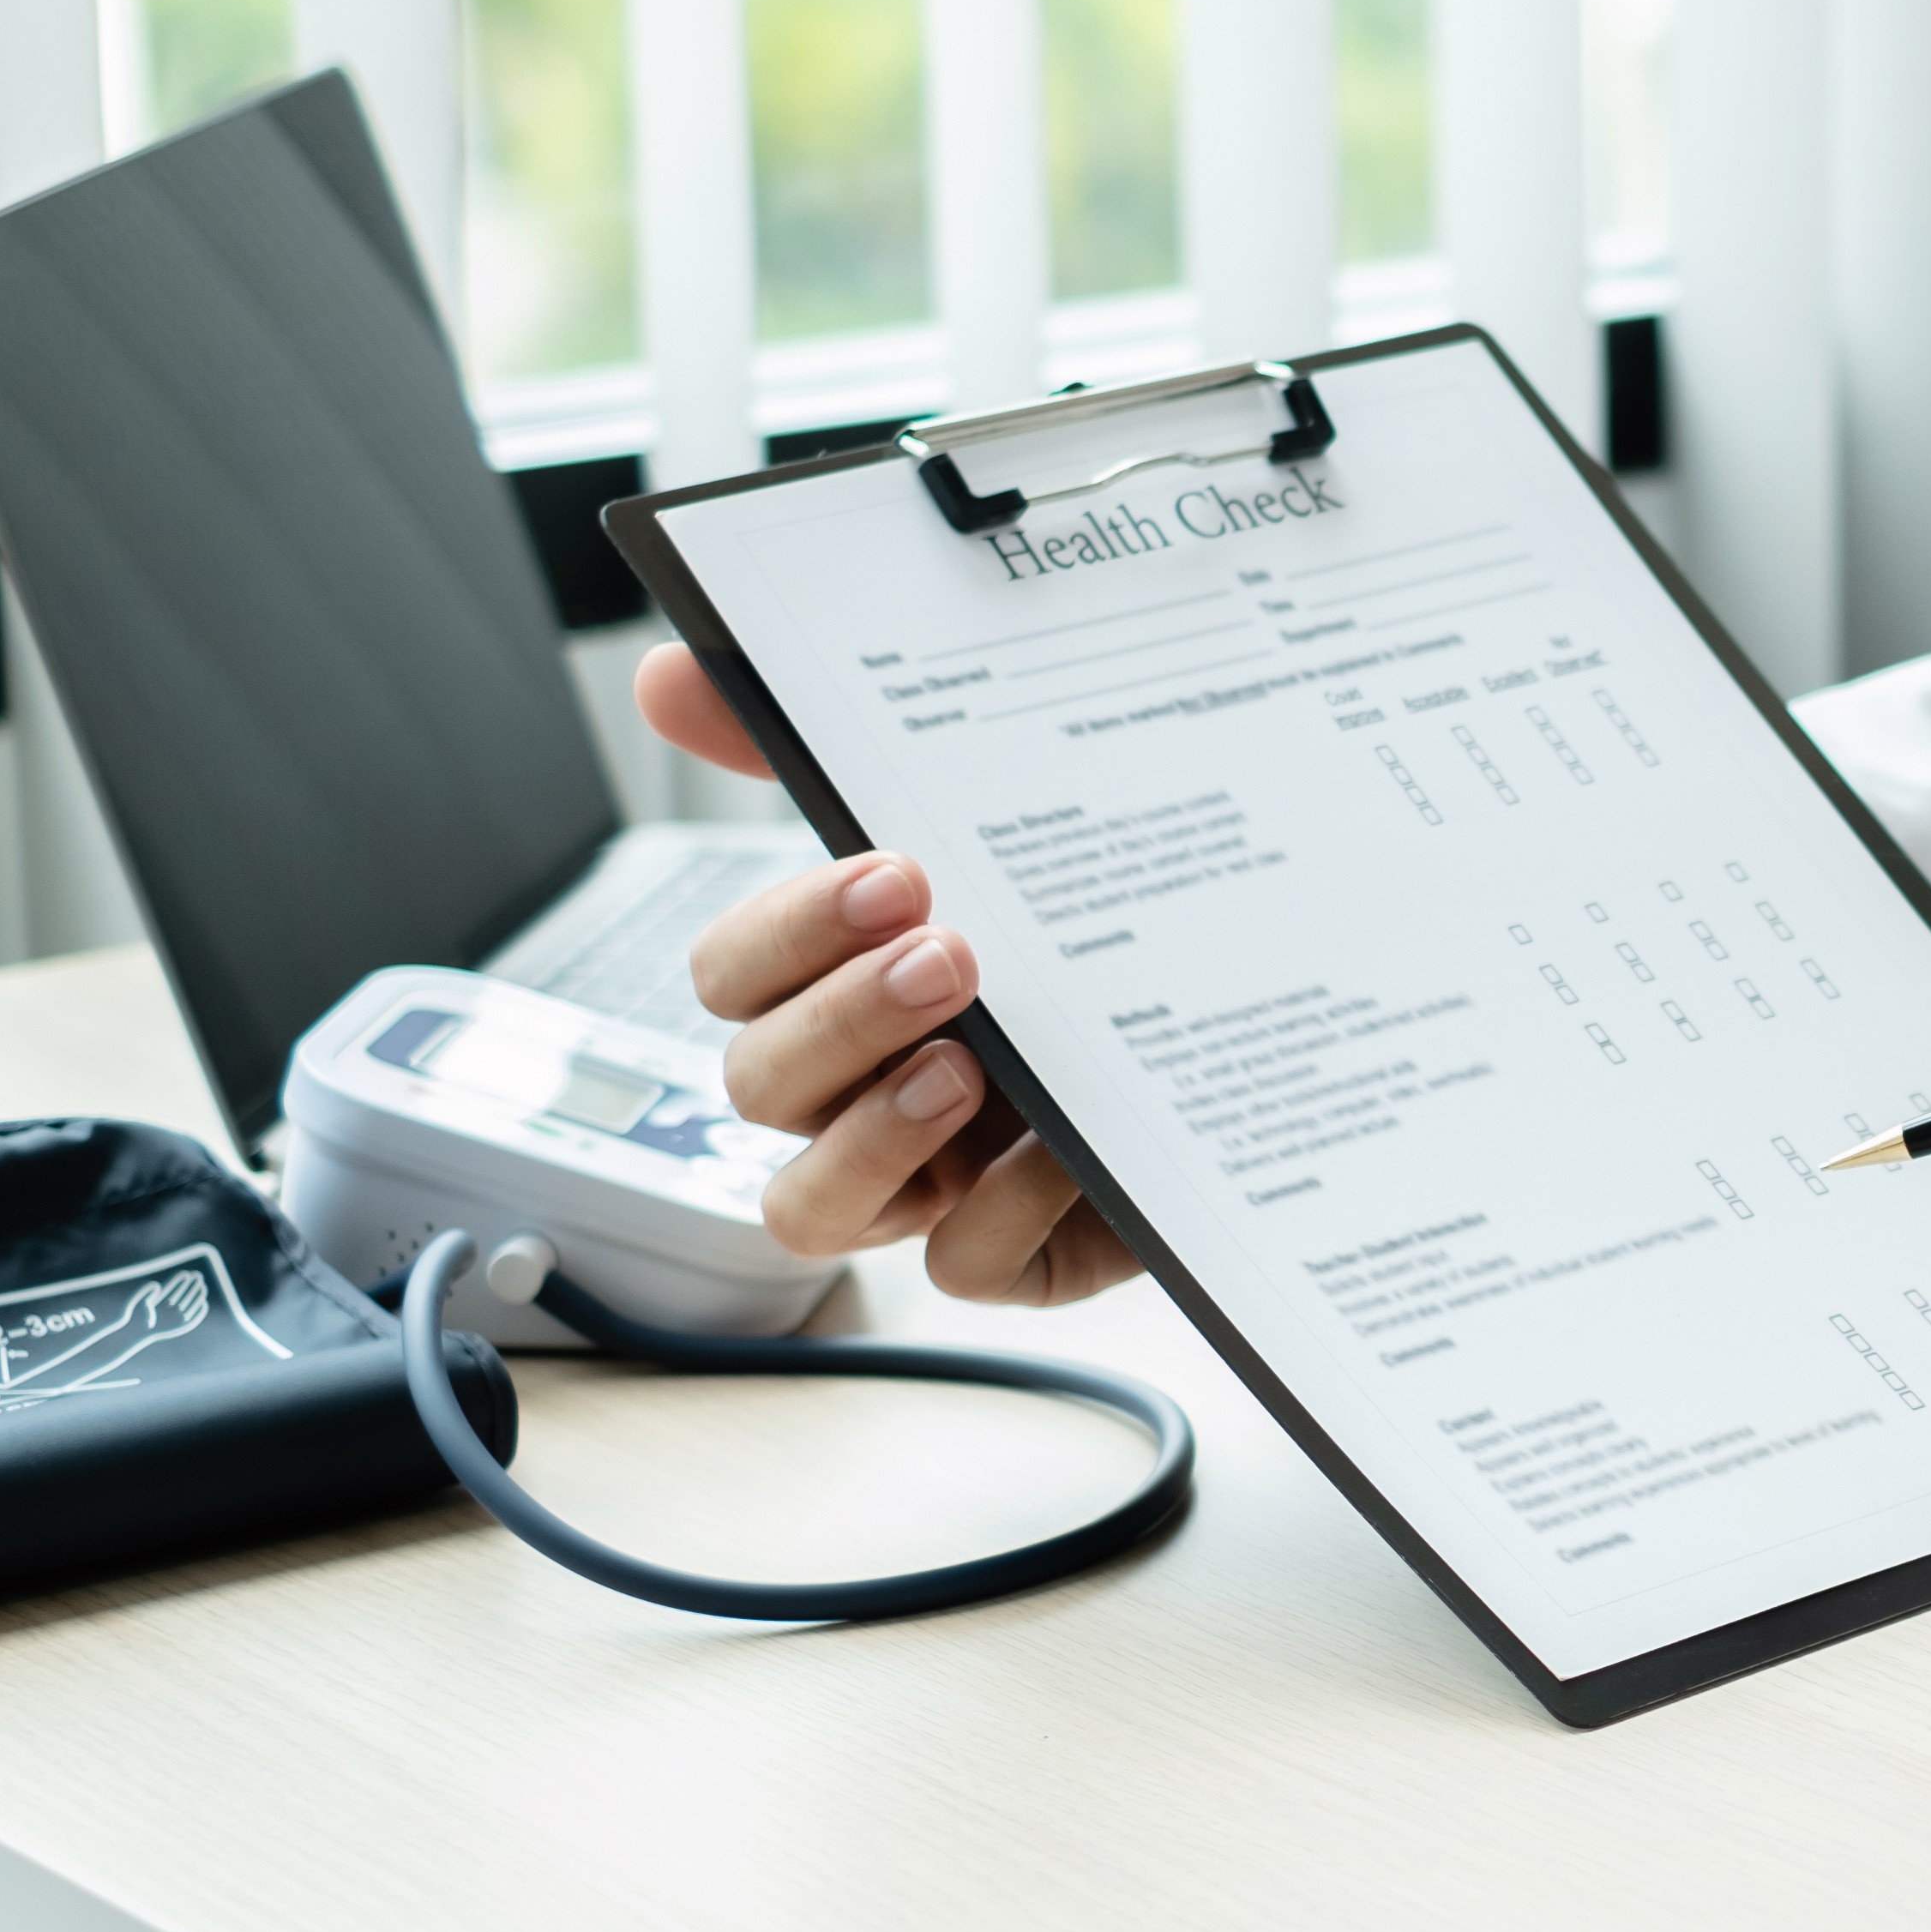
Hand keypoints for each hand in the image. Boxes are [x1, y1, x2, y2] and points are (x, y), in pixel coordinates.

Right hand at [635, 644, 1143, 1305]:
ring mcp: (930, 1182)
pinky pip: (962, 1264)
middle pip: (759, 1083)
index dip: (786, 935)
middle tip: (950, 953)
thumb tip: (668, 667)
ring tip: (965, 1067)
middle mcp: (859, 1091)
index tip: (894, 872)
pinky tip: (1067, 1152)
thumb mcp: (985, 826)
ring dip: (872, 1134)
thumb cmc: (1086, 921)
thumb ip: (823, 753)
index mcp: (834, 988)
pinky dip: (1001, 1211)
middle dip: (840, 1017)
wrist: (1262, 1003)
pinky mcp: (1016, 1255)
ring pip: (813, 1205)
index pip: (733, 975)